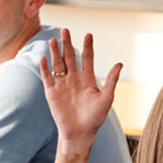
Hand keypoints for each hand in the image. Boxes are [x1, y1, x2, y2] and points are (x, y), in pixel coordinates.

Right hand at [40, 28, 118, 147]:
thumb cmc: (95, 117)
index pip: (86, 58)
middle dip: (67, 44)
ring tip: (53, 40)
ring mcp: (62, 85)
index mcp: (87, 79)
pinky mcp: (51, 93)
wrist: (80, 132)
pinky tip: (43, 58)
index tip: (88, 34)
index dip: (87, 47)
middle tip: (66, 30)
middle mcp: (73, 79)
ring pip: (57, 65)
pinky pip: (47, 78)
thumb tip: (119, 64)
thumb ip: (111, 81)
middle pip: (69, 57)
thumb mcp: (107, 98)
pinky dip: (44, 69)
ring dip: (55, 53)